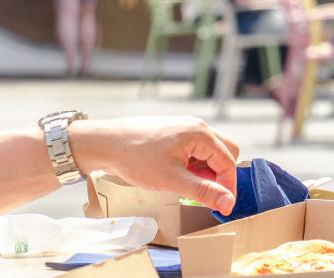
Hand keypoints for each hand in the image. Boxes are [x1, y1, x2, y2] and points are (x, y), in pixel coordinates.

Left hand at [67, 116, 240, 213]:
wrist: (104, 143)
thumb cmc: (135, 158)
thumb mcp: (172, 180)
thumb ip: (204, 191)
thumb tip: (229, 202)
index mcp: (200, 133)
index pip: (228, 163)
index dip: (228, 187)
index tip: (223, 207)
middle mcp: (196, 127)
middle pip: (224, 154)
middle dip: (219, 177)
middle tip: (204, 195)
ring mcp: (184, 129)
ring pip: (209, 154)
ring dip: (204, 173)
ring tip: (184, 186)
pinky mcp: (174, 135)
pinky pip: (194, 151)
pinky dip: (192, 166)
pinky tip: (175, 176)